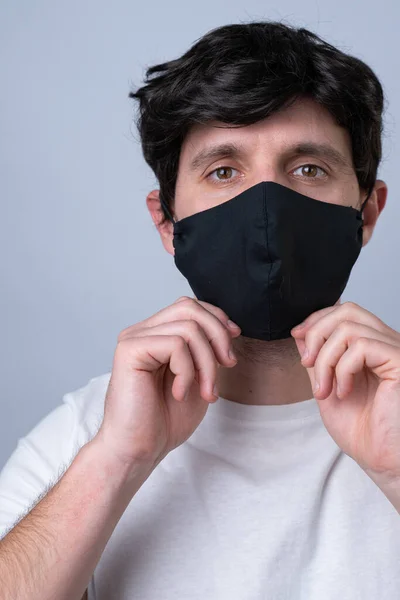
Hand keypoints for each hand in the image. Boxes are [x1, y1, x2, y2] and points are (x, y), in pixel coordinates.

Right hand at [94, 296, 240, 473]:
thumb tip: (227, 327)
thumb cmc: (165, 420)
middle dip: (218, 335)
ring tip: (206, 392)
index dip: (217, 320)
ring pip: (188, 328)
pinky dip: (187, 371)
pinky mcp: (130, 350)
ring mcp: (134, 338)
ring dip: (207, 363)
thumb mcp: (198, 377)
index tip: (231, 350)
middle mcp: (142, 331)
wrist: (140, 450)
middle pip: (189, 307)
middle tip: (227, 366)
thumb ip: (207, 351)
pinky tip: (179, 393)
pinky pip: (175, 345)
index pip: (189, 306)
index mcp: (156, 335)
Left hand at [291, 301, 399, 483]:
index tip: (297, 336)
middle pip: (348, 310)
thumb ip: (317, 360)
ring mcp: (395, 351)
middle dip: (317, 331)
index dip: (317, 319)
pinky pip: (362, 345)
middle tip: (307, 362)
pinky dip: (343, 368)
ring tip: (325, 389)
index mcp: (373, 348)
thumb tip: (302, 334)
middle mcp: (387, 344)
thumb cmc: (363, 432)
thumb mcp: (327, 388)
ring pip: (349, 328)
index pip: (346, 312)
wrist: (382, 462)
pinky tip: (344, 392)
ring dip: (325, 359)